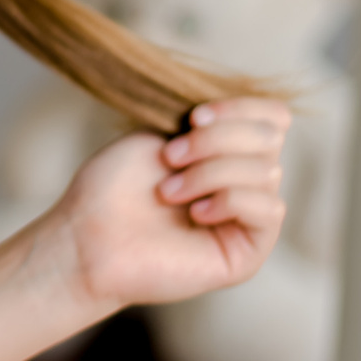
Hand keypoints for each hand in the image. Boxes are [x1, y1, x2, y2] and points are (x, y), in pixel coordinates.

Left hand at [39, 98, 290, 312]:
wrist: (89, 236)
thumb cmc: (114, 186)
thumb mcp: (160, 134)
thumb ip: (213, 124)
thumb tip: (257, 119)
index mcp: (224, 149)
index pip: (272, 116)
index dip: (240, 108)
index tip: (194, 117)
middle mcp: (242, 181)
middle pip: (270, 137)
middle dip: (215, 140)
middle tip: (170, 157)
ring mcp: (247, 218)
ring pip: (267, 171)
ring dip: (209, 173)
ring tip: (168, 192)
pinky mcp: (248, 253)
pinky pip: (270, 210)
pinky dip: (229, 201)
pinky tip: (195, 214)